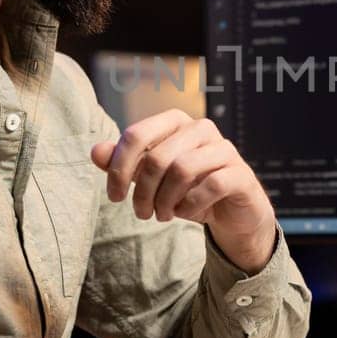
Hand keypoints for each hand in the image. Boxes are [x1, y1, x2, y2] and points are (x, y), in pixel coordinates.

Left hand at [90, 110, 275, 271]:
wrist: (232, 213)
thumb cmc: (189, 190)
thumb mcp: (151, 178)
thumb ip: (125, 163)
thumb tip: (96, 152)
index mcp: (176, 122)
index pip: (137, 135)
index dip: (118, 168)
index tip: (115, 196)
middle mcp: (201, 128)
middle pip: (157, 157)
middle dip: (143, 192)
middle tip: (142, 213)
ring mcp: (224, 149)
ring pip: (182, 169)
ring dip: (165, 201)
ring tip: (162, 215)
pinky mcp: (240, 173)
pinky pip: (209, 185)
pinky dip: (190, 205)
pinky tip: (185, 213)